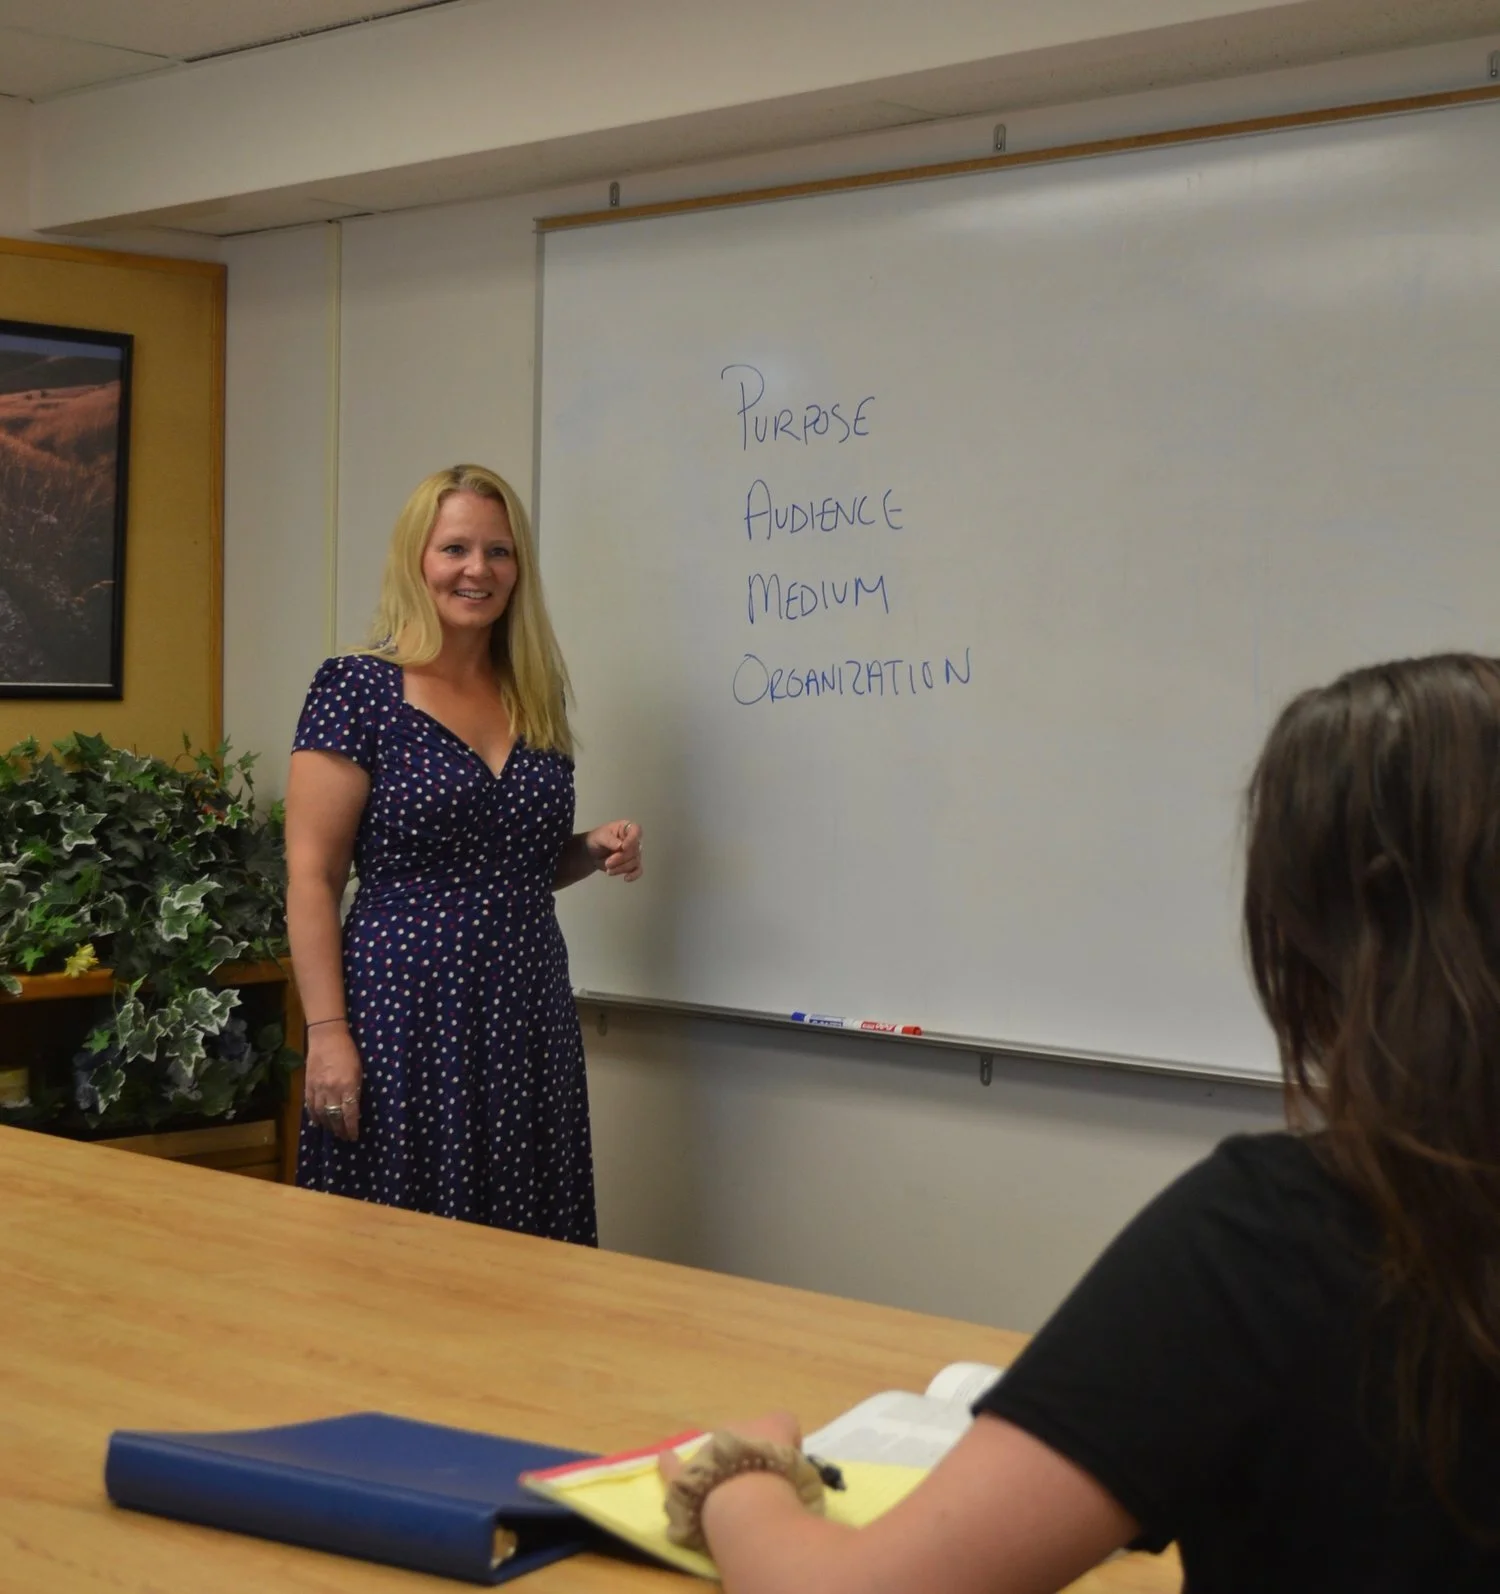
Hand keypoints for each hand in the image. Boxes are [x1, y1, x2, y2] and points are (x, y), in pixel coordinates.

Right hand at [304, 1023, 362, 1140]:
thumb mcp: (359, 1071)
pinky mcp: (308, 1085)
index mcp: (348, 1086)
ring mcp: (318, 1088)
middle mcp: (332, 1090)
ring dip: (328, 1125)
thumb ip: (355, 1090)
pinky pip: (310, 1105)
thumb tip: (354, 1107)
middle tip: (344, 1137)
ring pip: (321, 1114)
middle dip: (340, 1130)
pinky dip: (314, 1116)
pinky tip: (318, 1122)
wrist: (326, 1037)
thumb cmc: (348, 1052)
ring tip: (333, 1131)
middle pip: (335, 1117)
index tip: (354, 1136)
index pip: (350, 1114)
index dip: (351, 1128)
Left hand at [586, 819, 642, 880]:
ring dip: (621, 868)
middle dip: (621, 858)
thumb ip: (609, 840)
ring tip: (608, 870)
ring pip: (635, 862)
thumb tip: (620, 846)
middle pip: (635, 850)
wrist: (591, 852)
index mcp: (627, 828)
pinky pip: (638, 870)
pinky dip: (633, 875)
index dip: (632, 839)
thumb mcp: (600, 836)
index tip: (623, 847)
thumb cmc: (597, 839)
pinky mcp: (632, 864)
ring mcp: (634, 853)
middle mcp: (633, 840)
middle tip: (607, 863)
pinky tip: (626, 878)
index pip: (636, 830)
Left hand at [657, 1411, 801, 1484]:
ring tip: (728, 1490)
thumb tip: (794, 1478)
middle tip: (760, 1485)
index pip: (781, 1429)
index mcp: (770, 1425)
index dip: (786, 1452)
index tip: (789, 1473)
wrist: (747, 1500)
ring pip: (714, 1452)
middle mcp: (736, 1430)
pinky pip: (674, 1466)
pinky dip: (671, 1464)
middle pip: (745, 1439)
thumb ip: (800, 1469)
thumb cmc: (783, 1483)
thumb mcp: (808, 1472)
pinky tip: (666, 1458)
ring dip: (720, 1466)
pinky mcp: (686, 1475)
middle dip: (750, 1457)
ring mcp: (709, 1451)